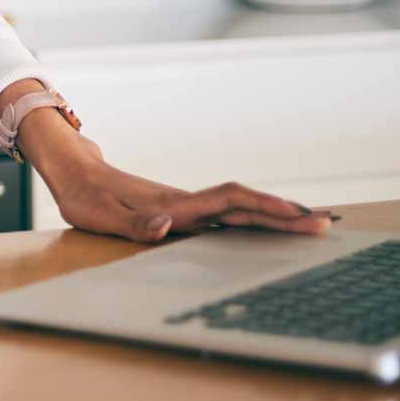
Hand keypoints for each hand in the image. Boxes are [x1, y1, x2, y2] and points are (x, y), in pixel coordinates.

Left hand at [24, 117, 331, 242]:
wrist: (73, 171)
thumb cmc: (83, 196)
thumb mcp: (99, 215)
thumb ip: (134, 223)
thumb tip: (168, 225)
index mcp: (174, 204)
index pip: (228, 202)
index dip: (262, 206)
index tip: (296, 214)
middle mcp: (186, 203)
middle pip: (244, 206)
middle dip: (284, 215)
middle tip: (325, 223)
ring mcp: (186, 206)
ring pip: (239, 209)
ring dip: (274, 216)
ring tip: (311, 223)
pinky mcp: (181, 211)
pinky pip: (225, 215)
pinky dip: (253, 220)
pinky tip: (267, 228)